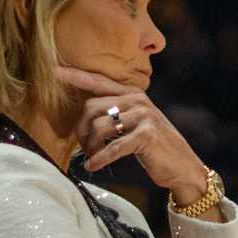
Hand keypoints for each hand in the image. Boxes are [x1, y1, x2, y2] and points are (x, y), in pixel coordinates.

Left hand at [57, 67, 207, 200]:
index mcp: (133, 94)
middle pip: (91, 107)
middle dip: (81, 130)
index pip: (99, 81)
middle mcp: (138, 100)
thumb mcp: (137, 124)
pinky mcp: (146, 136)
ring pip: (99, 127)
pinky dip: (100, 159)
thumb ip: (116, 114)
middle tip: (83, 147)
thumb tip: (85, 117)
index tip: (53, 71)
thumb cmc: (155, 148)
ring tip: (92, 157)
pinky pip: (113, 147)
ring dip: (90, 146)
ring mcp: (144, 117)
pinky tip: (93, 166)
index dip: (75, 76)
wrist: (184, 167)